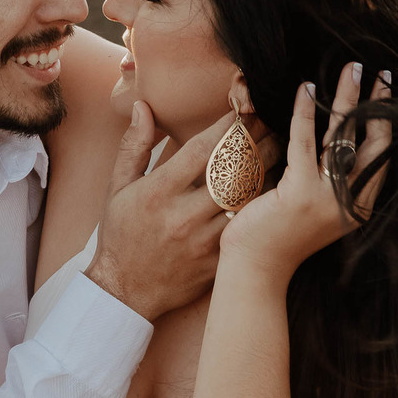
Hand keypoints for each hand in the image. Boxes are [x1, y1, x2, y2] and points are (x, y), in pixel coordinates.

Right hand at [84, 102, 277, 319]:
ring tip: (280, 149)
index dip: (229, 126)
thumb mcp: (116, 188)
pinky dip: (262, 204)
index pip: (202, 149)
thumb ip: (132, 146)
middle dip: (258, 142)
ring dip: (268, 171)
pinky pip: (249, 225)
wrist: (125, 290)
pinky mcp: (218, 259)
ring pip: (249, 198)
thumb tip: (143, 107)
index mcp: (158, 192)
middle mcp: (183, 215)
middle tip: (272, 123)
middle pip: (234, 172)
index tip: (245, 110)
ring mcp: (204, 240)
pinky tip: (273, 188)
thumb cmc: (120, 233)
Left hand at [220, 62, 391, 283]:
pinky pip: (304, 143)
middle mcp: (351, 202)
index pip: (382, 154)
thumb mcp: (316, 208)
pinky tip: (306, 89)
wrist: (255, 270)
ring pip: (343, 137)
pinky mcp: (299, 194)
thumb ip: (329, 180)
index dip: (387, 120)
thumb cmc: (278, 237)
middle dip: (376, 102)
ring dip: (347, 98)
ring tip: (350, 67)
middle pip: (371, 140)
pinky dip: (306, 113)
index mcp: (360, 206)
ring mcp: (327, 199)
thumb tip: (336, 142)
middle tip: (378, 70)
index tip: (387, 91)